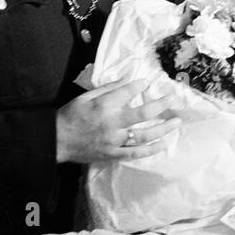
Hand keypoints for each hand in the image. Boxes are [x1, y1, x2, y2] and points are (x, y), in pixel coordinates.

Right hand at [55, 80, 182, 164]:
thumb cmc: (70, 116)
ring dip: (163, 129)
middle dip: (162, 105)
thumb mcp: (86, 96)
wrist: (57, 140)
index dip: (140, 85)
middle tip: (174, 100)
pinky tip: (163, 144)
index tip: (147, 82)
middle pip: (143, 113)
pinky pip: (136, 153)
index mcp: (104, 106)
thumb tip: (128, 79)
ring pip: (145, 135)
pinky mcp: (113, 154)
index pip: (128, 91)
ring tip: (176, 122)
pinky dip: (151, 149)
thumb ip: (108, 88)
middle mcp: (112, 123)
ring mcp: (114, 141)